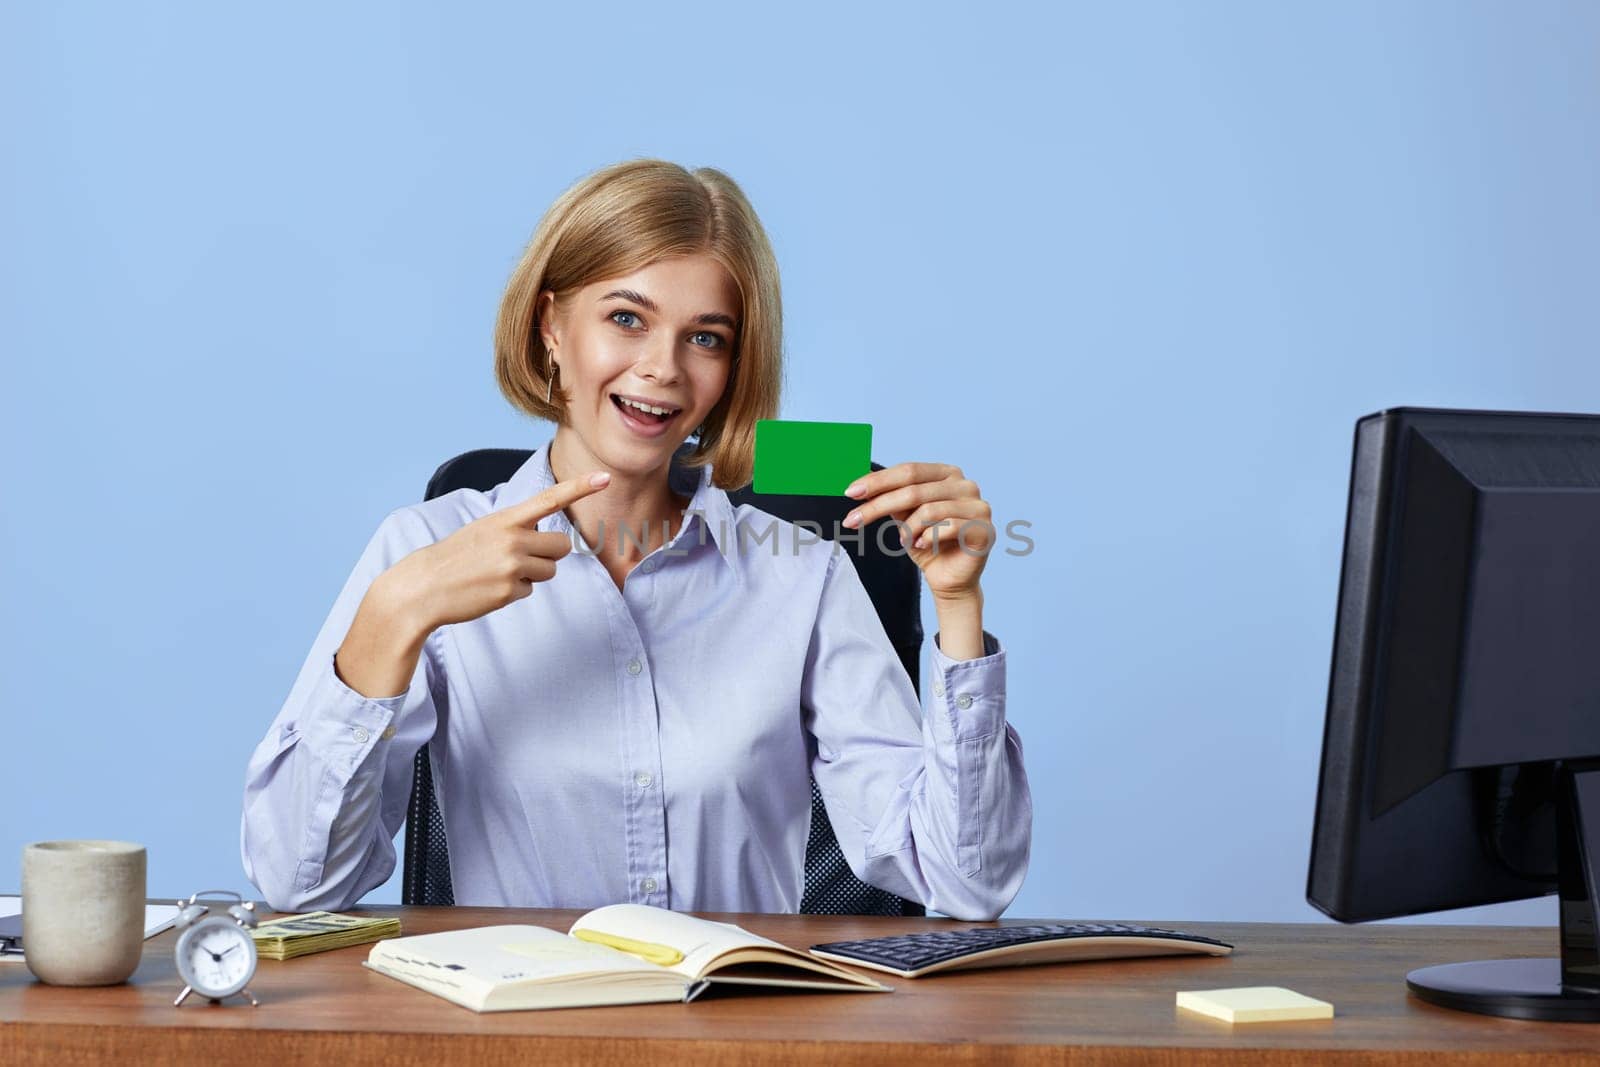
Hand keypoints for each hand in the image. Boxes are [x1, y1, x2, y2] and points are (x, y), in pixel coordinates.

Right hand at [381, 471, 611, 631]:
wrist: (423, 586)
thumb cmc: (456, 557)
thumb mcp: (483, 531)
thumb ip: (515, 530)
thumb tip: (548, 544)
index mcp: (505, 519)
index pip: (550, 499)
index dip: (580, 487)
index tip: (605, 477)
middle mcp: (513, 538)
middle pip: (561, 547)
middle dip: (549, 554)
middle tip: (522, 558)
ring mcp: (512, 565)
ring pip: (549, 571)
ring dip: (531, 574)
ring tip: (498, 573)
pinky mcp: (510, 590)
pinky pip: (530, 591)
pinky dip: (514, 592)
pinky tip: (490, 588)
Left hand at [842, 462, 992, 600]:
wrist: (949, 580)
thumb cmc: (927, 544)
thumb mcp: (903, 517)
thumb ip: (889, 498)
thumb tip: (860, 483)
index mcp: (947, 474)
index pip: (908, 470)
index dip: (878, 481)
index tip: (850, 493)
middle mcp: (965, 485)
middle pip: (914, 489)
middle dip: (879, 505)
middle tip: (853, 519)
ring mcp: (978, 506)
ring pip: (928, 509)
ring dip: (908, 528)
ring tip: (903, 540)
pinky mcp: (984, 529)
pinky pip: (948, 527)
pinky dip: (928, 537)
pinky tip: (922, 544)